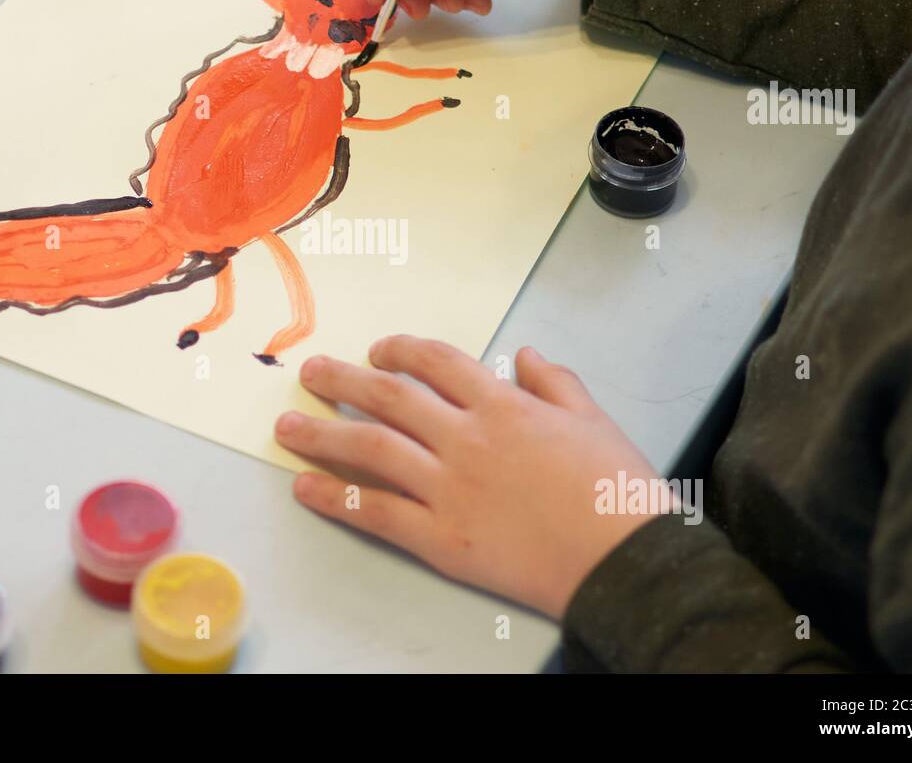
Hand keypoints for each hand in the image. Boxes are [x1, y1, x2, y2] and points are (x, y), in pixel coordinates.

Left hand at [275, 337, 666, 618]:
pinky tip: (305, 488)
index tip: (379, 351)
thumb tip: (524, 354)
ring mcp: (449, 489)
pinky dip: (335, 498)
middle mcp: (467, 438)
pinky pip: (376, 512)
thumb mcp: (595, 420)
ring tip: (287, 427)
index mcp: (503, 405)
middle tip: (311, 373)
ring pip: (371, 449)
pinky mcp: (442, 539)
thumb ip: (555, 382)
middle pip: (390, 397)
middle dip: (343, 380)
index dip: (400, 350)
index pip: (436, 362)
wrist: (624, 562)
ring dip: (323, 434)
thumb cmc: (617, 492)